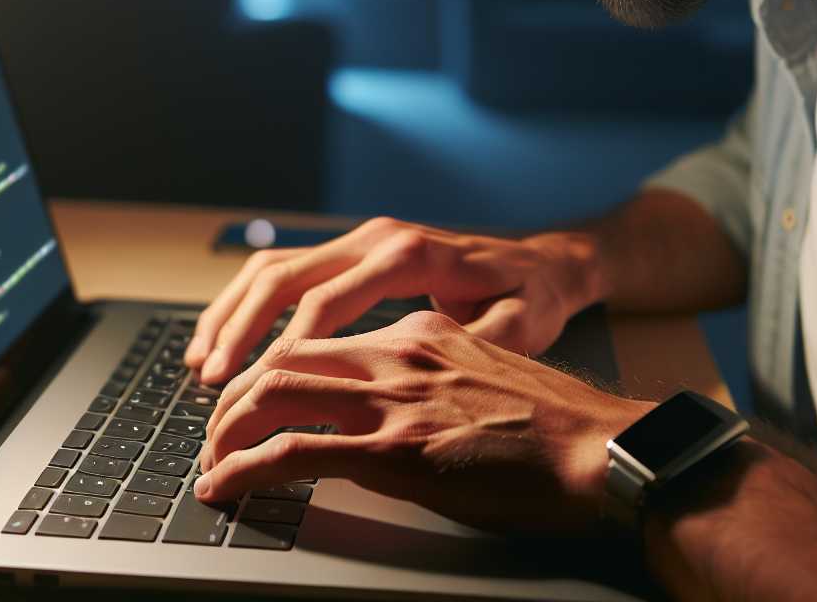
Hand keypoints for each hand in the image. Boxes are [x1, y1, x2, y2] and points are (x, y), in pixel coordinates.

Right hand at [185, 217, 600, 383]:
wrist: (543, 264)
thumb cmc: (531, 299)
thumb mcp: (519, 326)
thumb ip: (478, 344)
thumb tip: (435, 367)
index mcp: (410, 255)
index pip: (328, 299)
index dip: (288, 346)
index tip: (256, 390)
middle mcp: (376, 237)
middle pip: (285, 276)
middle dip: (241, 329)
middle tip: (213, 380)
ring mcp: (359, 240)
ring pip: (272, 267)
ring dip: (231, 313)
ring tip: (200, 363)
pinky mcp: (351, 252)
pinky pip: (283, 270)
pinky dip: (245, 304)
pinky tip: (223, 341)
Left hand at [193, 310, 653, 535]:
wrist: (605, 450)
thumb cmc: (559, 428)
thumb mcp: (488, 373)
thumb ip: (435, 373)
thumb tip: (395, 402)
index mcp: (423, 331)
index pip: (323, 333)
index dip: (271, 363)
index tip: (249, 392)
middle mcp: (402, 350)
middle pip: (286, 353)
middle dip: (234, 392)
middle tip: (212, 429)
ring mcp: (398, 399)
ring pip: (277, 390)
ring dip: (227, 427)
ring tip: (210, 458)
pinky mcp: (397, 451)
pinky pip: (295, 450)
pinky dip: (246, 467)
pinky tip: (226, 485)